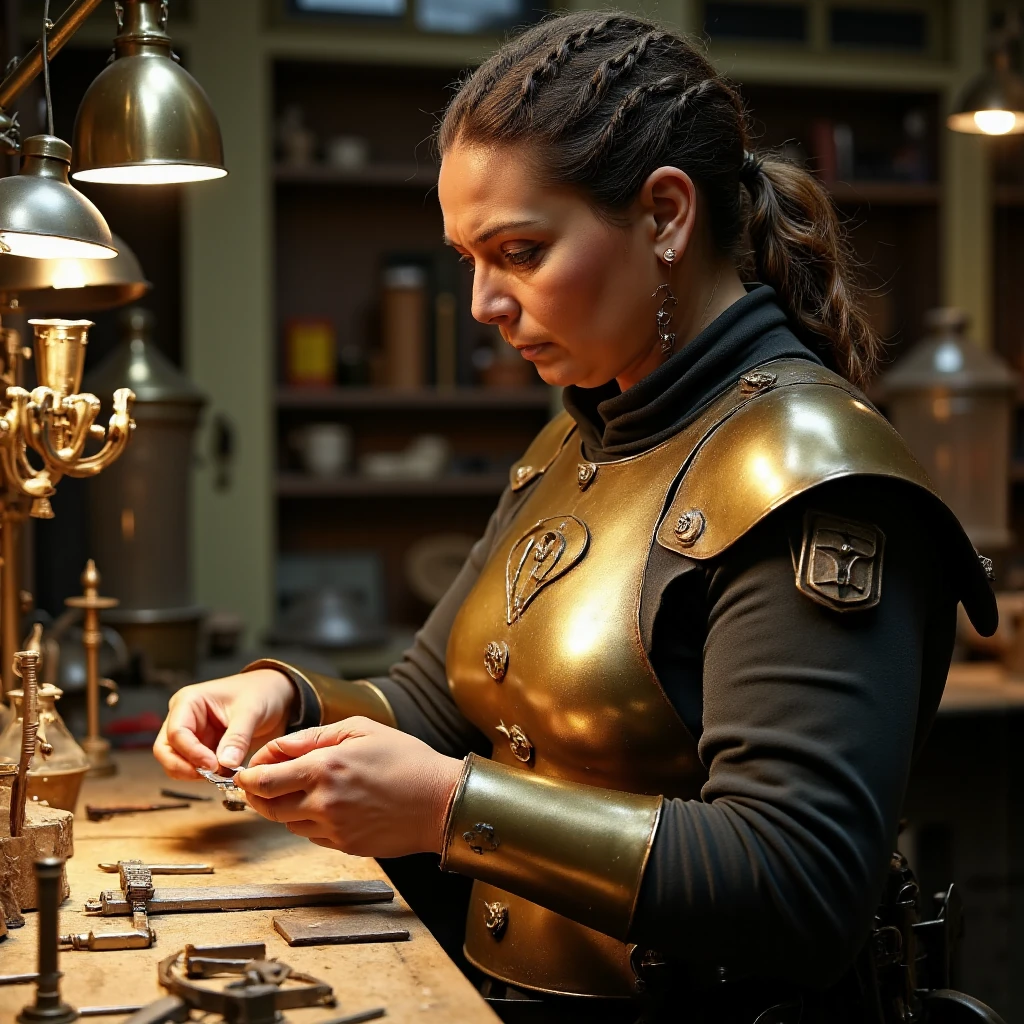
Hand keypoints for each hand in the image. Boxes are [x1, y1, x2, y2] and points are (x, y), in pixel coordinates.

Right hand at [153, 669, 296, 778]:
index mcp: (188, 702)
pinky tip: (225, 774)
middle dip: (184, 767)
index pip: (176, 732)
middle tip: (211, 776)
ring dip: (194, 773)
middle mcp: (183, 718)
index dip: (191, 752)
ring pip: (176, 762)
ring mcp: (191, 735)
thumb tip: (225, 764)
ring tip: (224, 774)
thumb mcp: (252, 711)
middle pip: (166, 751)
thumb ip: (237, 737)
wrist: (274, 695)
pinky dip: (205, 775)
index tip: (212, 765)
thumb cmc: (260, 692)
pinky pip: (193, 767)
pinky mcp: (201, 749)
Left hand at [236, 718, 463, 858]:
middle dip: (256, 794)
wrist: (441, 802)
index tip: (246, 770)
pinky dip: (308, 820)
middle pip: (266, 806)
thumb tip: (278, 748)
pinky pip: (310, 835)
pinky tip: (326, 804)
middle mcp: (323, 801)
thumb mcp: (361, 730)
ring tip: (299, 789)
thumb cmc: (407, 760)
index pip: (263, 779)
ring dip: (282, 807)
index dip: (247, 775)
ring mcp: (333, 828)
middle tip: (259, 782)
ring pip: (286, 822)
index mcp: (325, 768)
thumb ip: (314, 736)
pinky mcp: (343, 846)